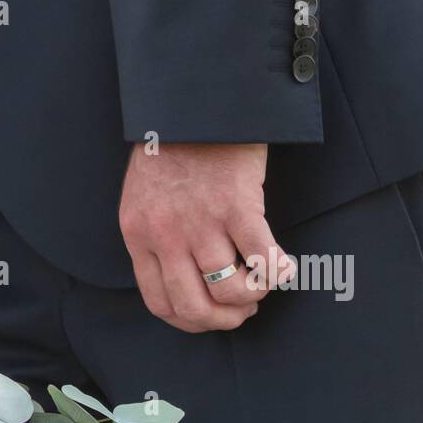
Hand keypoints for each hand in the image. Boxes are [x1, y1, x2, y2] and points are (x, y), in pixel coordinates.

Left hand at [118, 142, 294, 331]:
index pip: (159, 302)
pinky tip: (284, 267)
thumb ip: (155, 238)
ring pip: (229, 289)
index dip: (189, 322)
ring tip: (262, 284)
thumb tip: (183, 279)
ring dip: (252, 296)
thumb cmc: (173, 149)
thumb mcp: (143, 199)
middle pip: (193, 305)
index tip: (210, 319)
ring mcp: (200, 222)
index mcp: (138, 236)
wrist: (194, 101)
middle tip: (243, 312)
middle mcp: (165, 235)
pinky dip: (278, 272)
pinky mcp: (237, 205)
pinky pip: (261, 258)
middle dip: (223, 320)